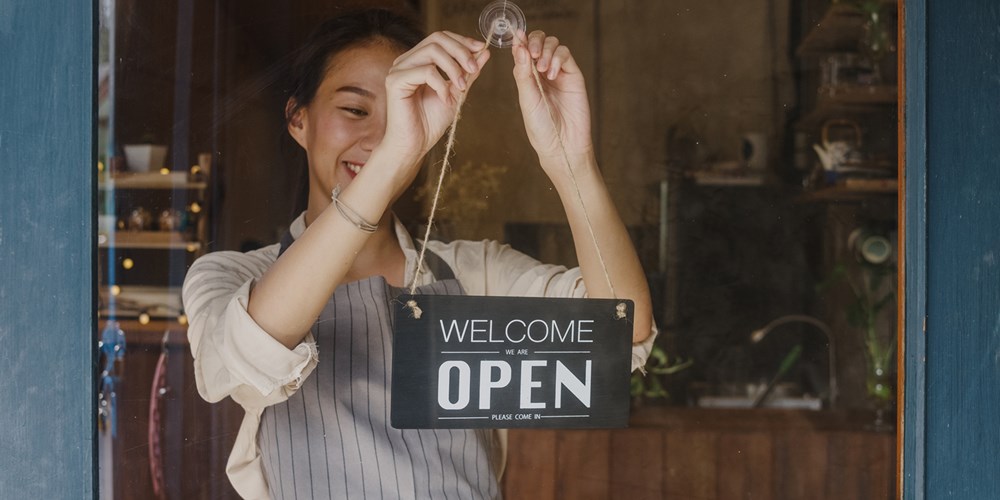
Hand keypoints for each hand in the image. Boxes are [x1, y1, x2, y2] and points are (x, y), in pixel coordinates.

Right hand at [381, 31, 490, 164]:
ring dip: (453, 68)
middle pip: (437, 38)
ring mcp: (399, 69)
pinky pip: (425, 71)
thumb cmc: (430, 122)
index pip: (440, 37)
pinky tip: (445, 99)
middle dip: (461, 51)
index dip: (462, 41)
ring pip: (432, 51)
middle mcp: (406, 61)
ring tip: (462, 87)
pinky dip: (441, 84)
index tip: (480, 49)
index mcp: (418, 60)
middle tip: (474, 70)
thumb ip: (468, 72)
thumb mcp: (456, 93)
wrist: (414, 145)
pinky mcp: (395, 81)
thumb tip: (484, 51)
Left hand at [511, 30, 593, 169]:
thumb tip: (517, 46)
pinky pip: (566, 55)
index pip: (523, 49)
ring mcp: (558, 72)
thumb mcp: (527, 99)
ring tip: (542, 69)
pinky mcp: (573, 75)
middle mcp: (542, 72)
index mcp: (527, 76)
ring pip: (553, 44)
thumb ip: (522, 73)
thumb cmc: (540, 126)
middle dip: (534, 41)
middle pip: (539, 41)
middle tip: (532, 53)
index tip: (517, 37)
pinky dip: (557, 58)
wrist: (562, 144)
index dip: (520, 40)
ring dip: (545, 50)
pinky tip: (551, 74)